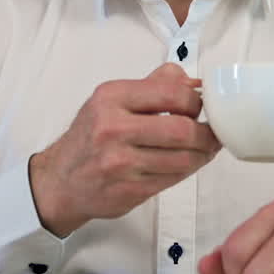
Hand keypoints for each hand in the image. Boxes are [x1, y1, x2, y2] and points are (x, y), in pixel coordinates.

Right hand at [30, 63, 220, 235]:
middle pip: (182, 129)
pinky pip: (172, 179)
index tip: (202, 108)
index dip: (196, 102)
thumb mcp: (113, 99)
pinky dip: (187, 171)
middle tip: (214, 134)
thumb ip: (154, 85)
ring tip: (205, 150)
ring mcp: (119, 162)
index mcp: (112, 97)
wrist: (60, 180)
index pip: (172, 93)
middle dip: (207, 134)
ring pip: (183, 158)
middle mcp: (113, 128)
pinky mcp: (128, 190)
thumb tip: (195, 82)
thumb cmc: (92, 135)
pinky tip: (188, 164)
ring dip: (202, 155)